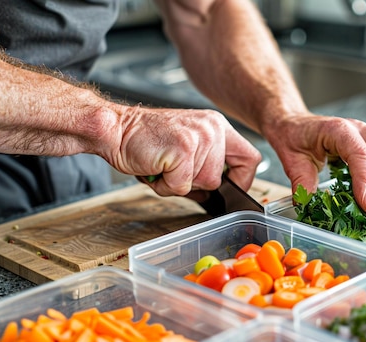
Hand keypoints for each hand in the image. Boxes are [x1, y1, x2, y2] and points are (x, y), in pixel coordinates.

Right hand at [106, 106, 261, 194]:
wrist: (116, 129)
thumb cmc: (146, 140)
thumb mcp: (187, 147)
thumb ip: (207, 164)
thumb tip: (218, 192)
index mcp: (217, 125)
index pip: (250, 158)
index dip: (242, 180)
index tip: (230, 189)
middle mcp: (213, 128)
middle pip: (220, 178)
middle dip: (195, 184)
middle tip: (173, 170)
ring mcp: (200, 137)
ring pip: (203, 184)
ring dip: (178, 184)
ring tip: (163, 166)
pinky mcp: (184, 149)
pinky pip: (182, 186)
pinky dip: (165, 186)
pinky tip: (156, 168)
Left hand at [264, 113, 365, 212]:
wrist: (293, 124)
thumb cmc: (293, 136)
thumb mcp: (292, 162)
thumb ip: (302, 184)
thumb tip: (308, 206)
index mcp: (337, 130)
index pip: (362, 155)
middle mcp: (358, 128)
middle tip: (360, 188)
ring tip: (360, 182)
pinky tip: (361, 179)